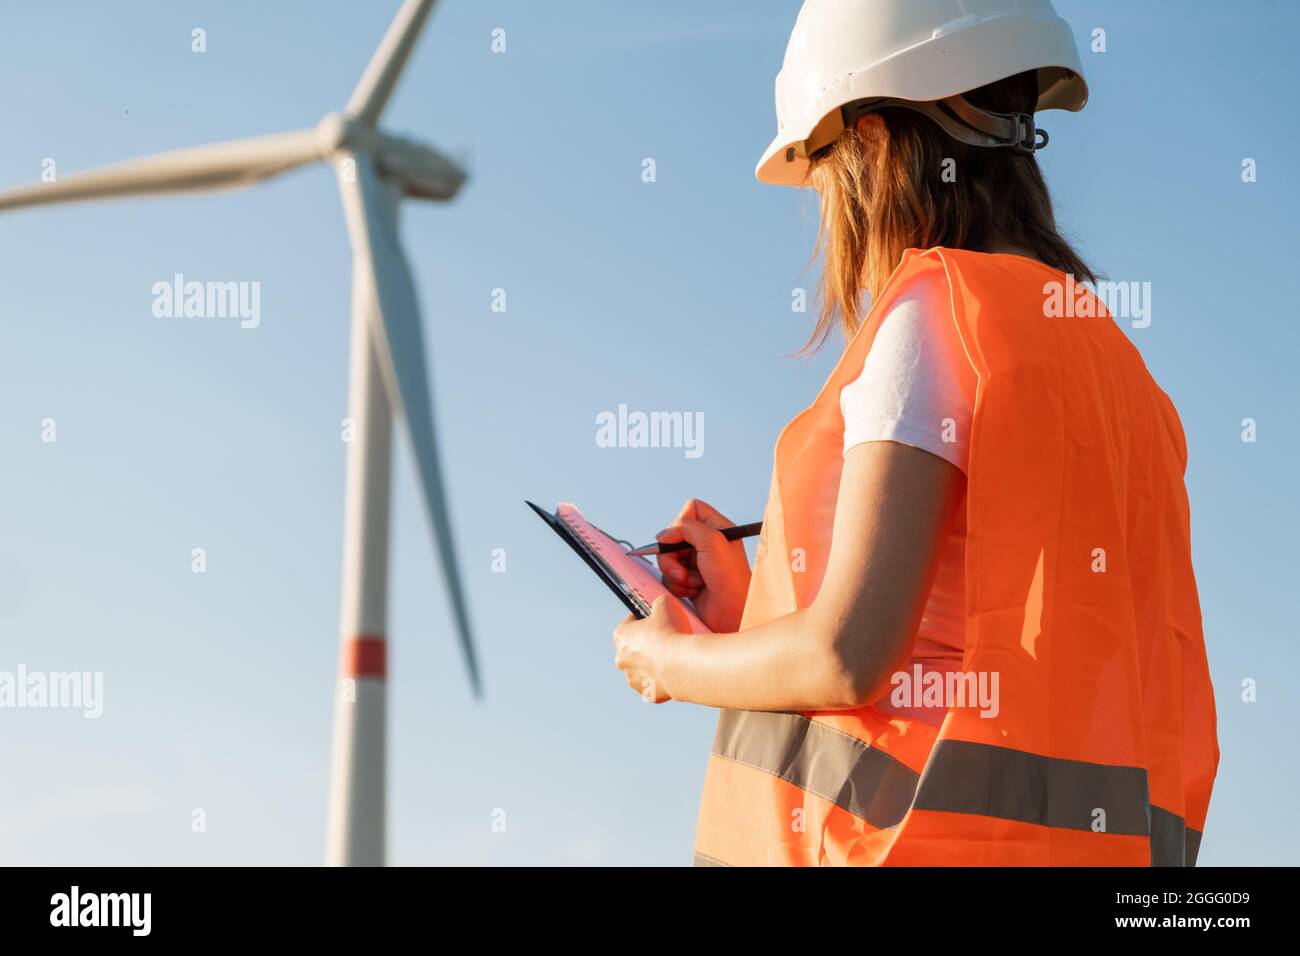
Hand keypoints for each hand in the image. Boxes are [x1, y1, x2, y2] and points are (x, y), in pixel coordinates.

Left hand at [613, 596, 691, 702]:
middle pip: (634, 648)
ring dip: (653, 663)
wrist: (682, 665)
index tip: (655, 618)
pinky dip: (662, 679)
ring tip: (672, 656)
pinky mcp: (648, 693)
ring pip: (642, 668)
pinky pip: (654, 685)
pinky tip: (674, 671)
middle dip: (648, 643)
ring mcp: (633, 678)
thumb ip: (658, 602)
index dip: (643, 618)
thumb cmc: (670, 634)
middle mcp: (622, 659)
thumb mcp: (665, 604)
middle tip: (666, 638)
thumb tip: (659, 604)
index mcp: (621, 636)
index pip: (630, 622)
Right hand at [656, 498, 751, 633]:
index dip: (681, 523)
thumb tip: (663, 534)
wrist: (732, 613)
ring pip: (668, 558)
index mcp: (717, 528)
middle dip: (673, 555)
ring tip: (693, 583)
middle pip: (673, 536)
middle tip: (682, 569)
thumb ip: (687, 528)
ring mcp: (696, 562)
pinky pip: (669, 576)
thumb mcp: (712, 542)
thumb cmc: (730, 579)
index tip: (678, 538)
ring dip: (676, 573)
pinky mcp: (688, 580)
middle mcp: (706, 543)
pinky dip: (678, 585)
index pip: (691, 509)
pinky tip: (694, 592)